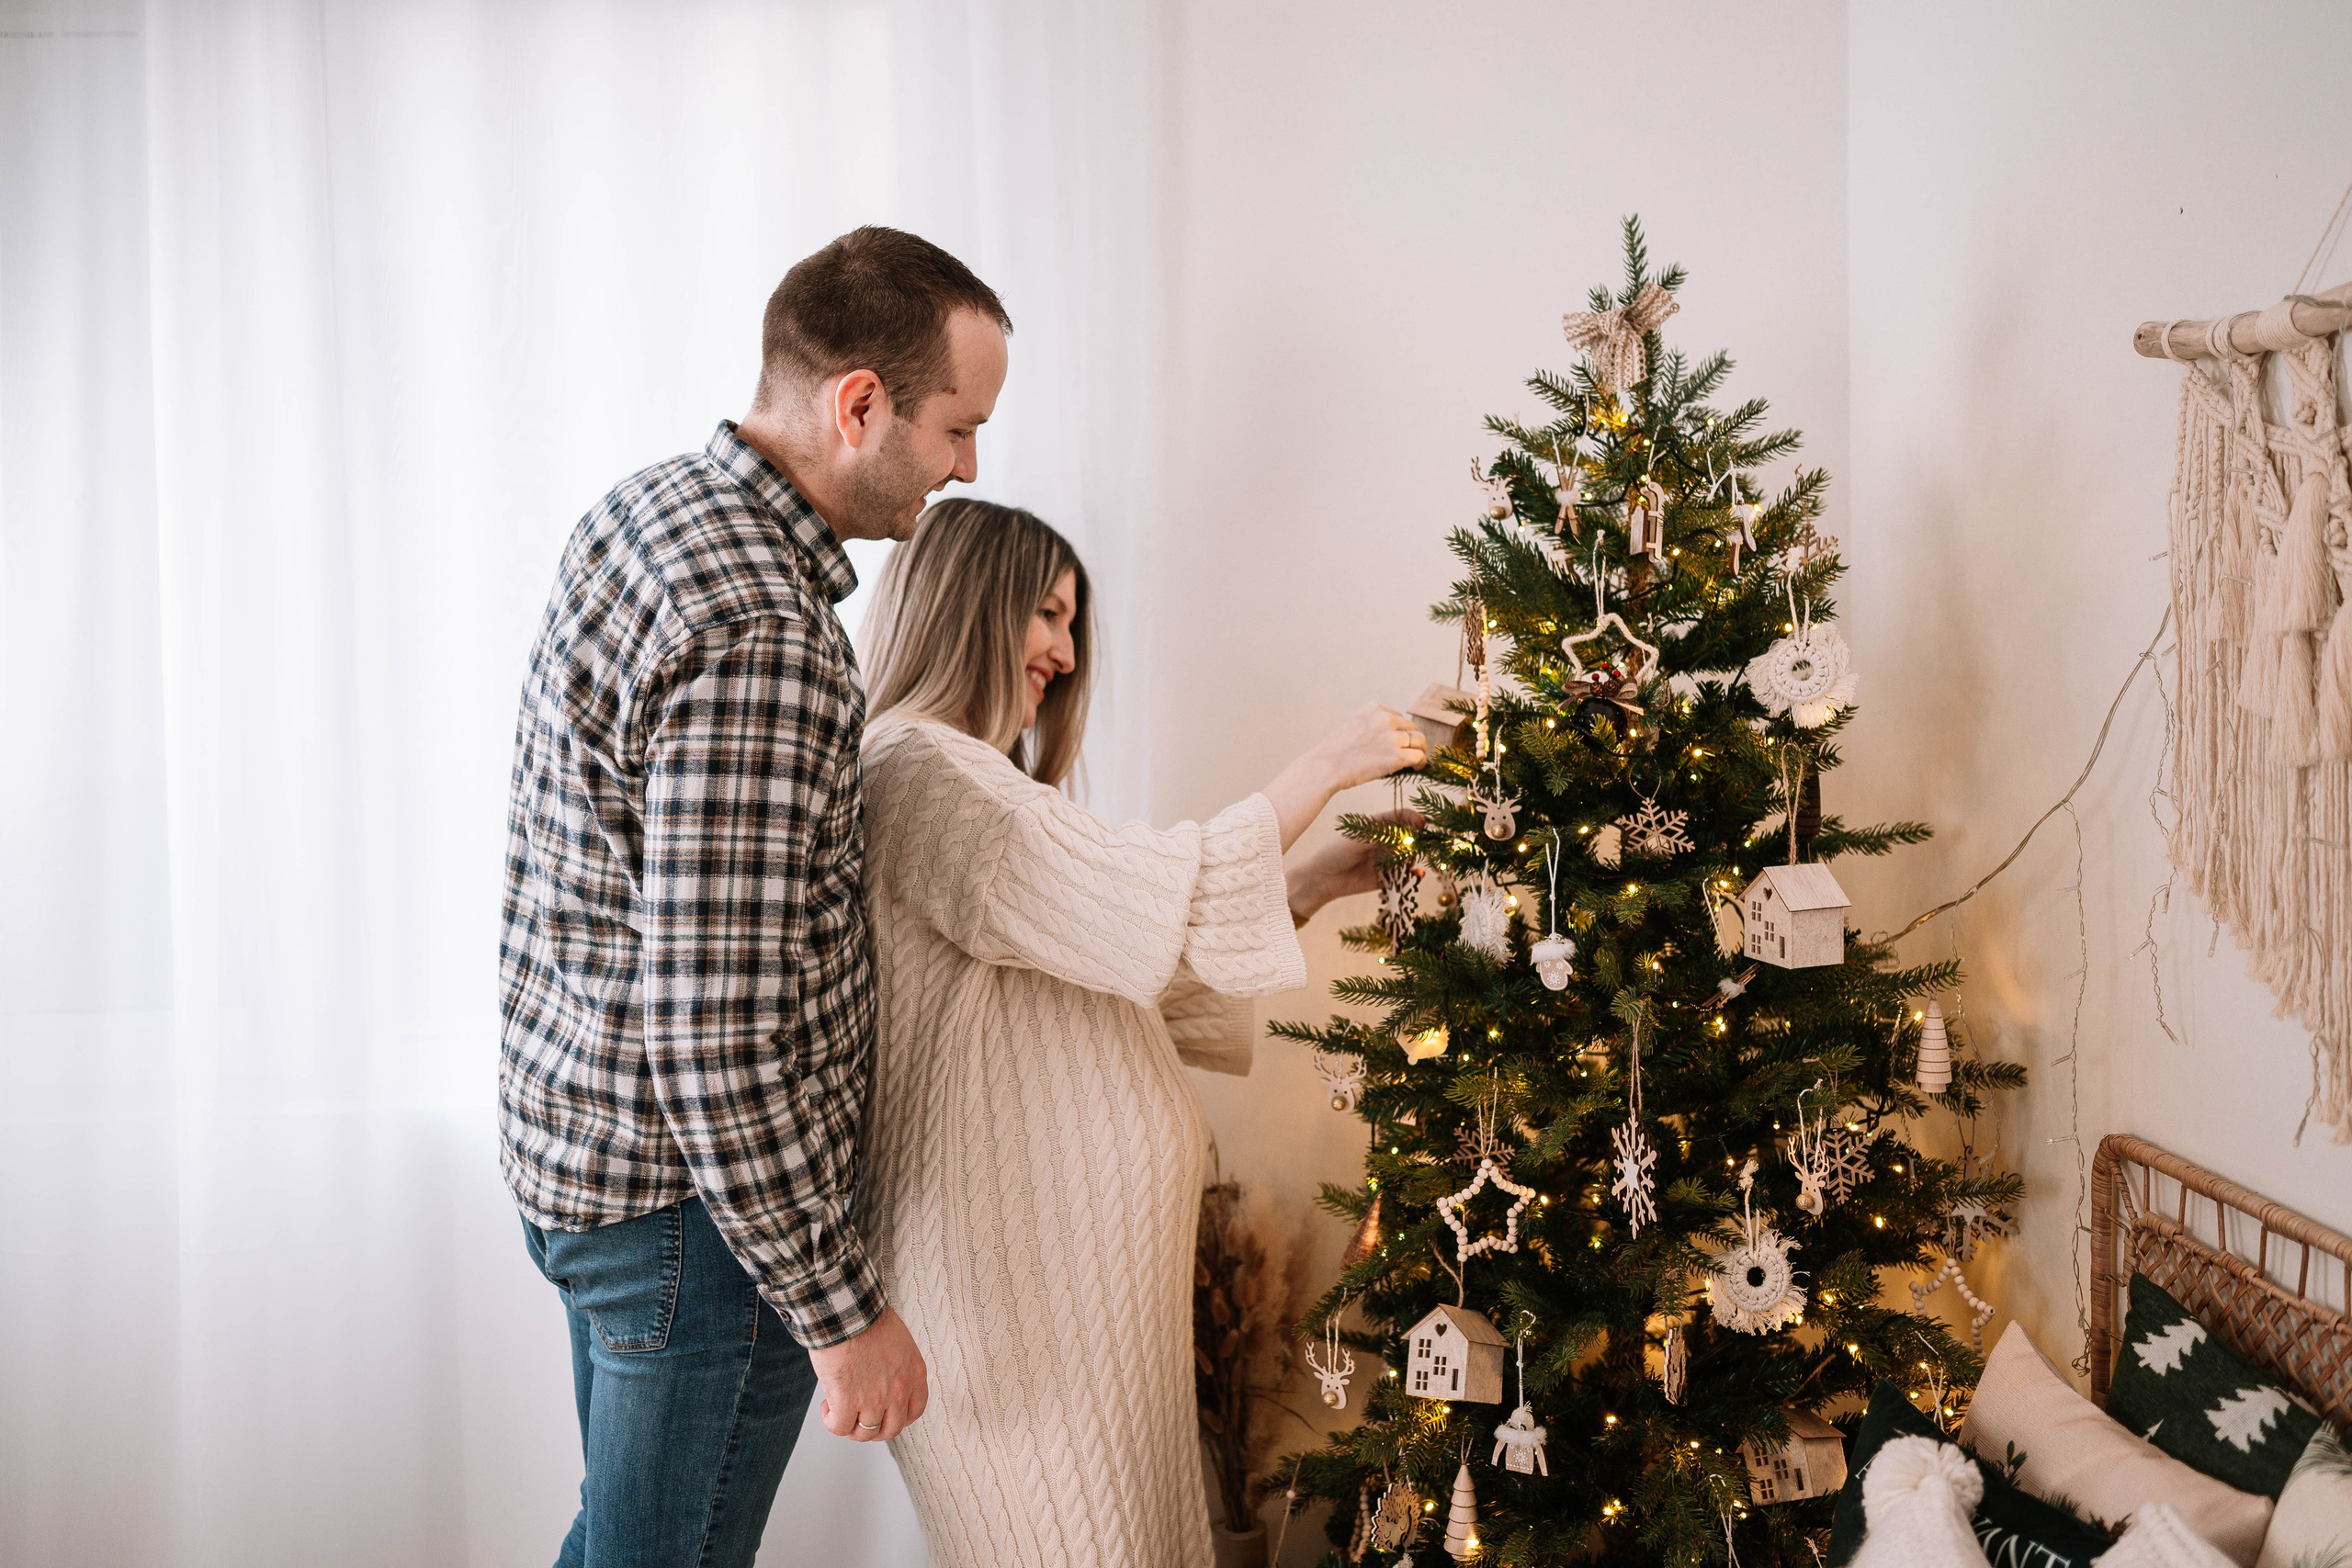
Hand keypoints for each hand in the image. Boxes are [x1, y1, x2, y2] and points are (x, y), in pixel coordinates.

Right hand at [806, 1306, 927, 1441]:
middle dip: (874, 1428)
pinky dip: (832, 1422)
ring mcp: (874, 1399)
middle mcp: (898, 1390)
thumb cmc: (867, 1318)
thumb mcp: (898, 1342)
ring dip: (851, 1426)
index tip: (885, 1413)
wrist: (848, 1312)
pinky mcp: (847, 1401)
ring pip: (865, 1433)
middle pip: (891, 1429)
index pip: (915, 1410)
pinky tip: (827, 1408)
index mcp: (914, 1373)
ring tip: (839, 1410)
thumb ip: (897, 1366)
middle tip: (859, 1417)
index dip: (898, 1417)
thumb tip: (881, 1378)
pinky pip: (840, 1427)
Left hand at [1287, 810, 1422, 924]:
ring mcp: (1387, 860)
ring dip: (1415, 858)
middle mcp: (1385, 842)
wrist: (1322, 879)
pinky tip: (1416, 874)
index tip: (1421, 825)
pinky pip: (1405, 876)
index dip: (1413, 818)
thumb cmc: (1335, 853)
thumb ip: (1378, 835)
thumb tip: (1402, 833)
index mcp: (1377, 827)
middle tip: (1416, 847)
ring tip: (1412, 862)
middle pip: (1409, 837)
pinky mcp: (1388, 878)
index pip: (1400, 817)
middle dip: (1418, 841)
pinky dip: (1413, 875)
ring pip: (1409, 857)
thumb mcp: (1355, 839)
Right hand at [1315, 702, 1426, 792]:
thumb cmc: (1335, 753)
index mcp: (1374, 708)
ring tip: (1416, 761)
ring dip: (1419, 751)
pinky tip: (1417, 768)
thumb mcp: (1354, 726)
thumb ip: (1373, 727)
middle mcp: (1385, 718)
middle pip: (1411, 727)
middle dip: (1412, 741)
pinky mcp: (1396, 755)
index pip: (1398, 717)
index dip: (1400, 733)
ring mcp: (1391, 737)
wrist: (1325, 767)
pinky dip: (1421, 762)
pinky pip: (1418, 756)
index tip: (1397, 744)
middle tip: (1412, 753)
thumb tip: (1394, 740)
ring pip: (1419, 740)